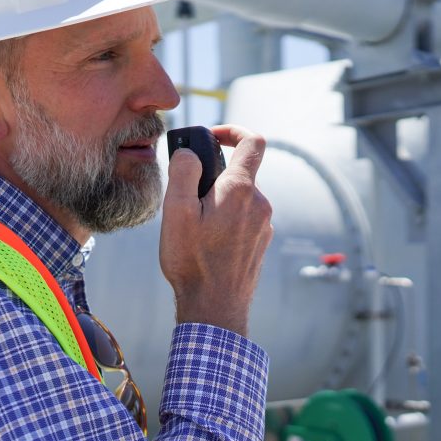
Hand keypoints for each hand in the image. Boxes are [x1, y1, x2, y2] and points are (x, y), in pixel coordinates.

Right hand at [160, 125, 273, 336]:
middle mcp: (260, 205)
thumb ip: (183, 172)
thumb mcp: (176, 212)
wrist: (214, 309)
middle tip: (186, 198)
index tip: (212, 136)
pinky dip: (225, 222)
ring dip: (217, 203)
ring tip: (193, 228)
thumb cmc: (193, 263)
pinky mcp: (260, 244)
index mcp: (242, 190)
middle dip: (213, 177)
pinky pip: (243, 220)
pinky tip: (206, 245)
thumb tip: (189, 153)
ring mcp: (263, 226)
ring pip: (240, 199)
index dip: (232, 130)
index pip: (252, 141)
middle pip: (239, 173)